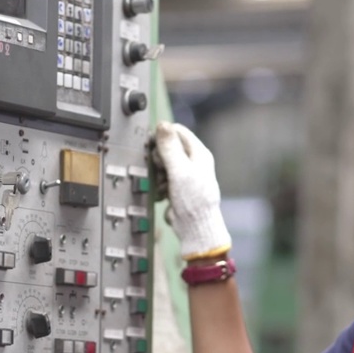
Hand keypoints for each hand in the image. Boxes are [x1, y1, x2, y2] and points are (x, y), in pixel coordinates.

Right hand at [153, 122, 232, 259]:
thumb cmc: (193, 200)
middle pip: (168, 148)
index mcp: (199, 153)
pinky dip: (160, 185)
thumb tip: (162, 125)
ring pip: (163, 164)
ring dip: (159, 174)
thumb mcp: (179, 170)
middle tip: (161, 171)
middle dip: (160, 159)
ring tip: (163, 185)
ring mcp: (186, 175)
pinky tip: (163, 194)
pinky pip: (163, 178)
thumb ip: (170, 147)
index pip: (177, 131)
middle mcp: (194, 162)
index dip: (163, 137)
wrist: (195, 228)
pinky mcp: (178, 187)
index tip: (155, 149)